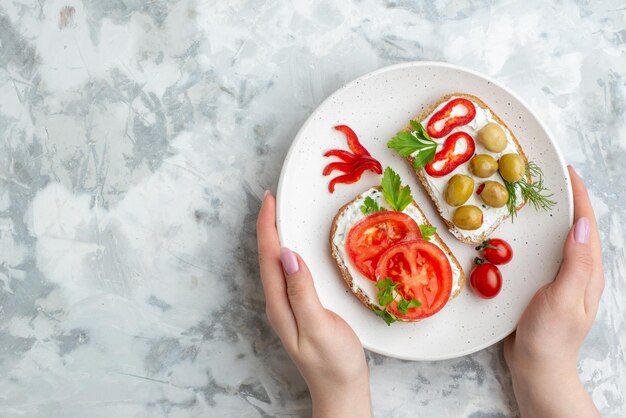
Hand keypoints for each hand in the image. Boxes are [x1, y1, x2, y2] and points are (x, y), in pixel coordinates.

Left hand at [257, 191, 371, 417]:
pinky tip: (295, 248)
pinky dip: (289, 252)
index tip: (268, 200)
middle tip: (270, 200)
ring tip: (277, 215)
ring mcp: (288, 306)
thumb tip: (289, 256)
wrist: (341, 390)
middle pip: (267, 258)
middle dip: (266, 227)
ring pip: (276, 264)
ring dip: (275, 237)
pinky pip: (289, 273)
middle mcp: (279, 303)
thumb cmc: (333, 363)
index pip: (269, 258)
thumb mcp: (319, 327)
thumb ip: (302, 292)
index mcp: (280, 304)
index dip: (267, 227)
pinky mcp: (301, 308)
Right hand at [504, 166, 603, 416]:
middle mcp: (575, 270)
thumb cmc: (550, 337)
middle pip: (572, 226)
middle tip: (541, 178)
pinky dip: (527, 237)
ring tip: (524, 196)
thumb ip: (575, 263)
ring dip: (543, 216)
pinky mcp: (539, 285)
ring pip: (552, 239)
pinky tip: (510, 233)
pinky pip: (536, 254)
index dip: (579, 197)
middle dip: (562, 199)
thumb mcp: (564, 298)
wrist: (536, 367)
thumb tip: (581, 225)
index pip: (586, 225)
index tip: (567, 172)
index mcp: (587, 271)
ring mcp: (557, 278)